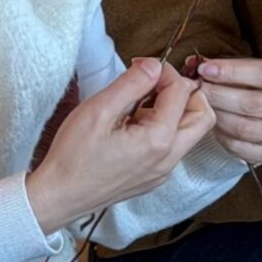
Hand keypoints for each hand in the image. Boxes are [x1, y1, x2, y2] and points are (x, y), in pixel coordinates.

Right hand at [25, 60, 215, 233]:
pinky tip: (134, 124)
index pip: (182, 93)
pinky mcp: (153, 177)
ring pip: (190, 133)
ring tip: (140, 103)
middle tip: (155, 83)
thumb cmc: (73, 157)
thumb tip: (154, 65)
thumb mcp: (99, 110)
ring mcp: (162, 172)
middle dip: (186, 92)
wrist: (59, 196)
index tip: (142, 66)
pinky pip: (173, 147)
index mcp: (158, 141)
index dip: (165, 72)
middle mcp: (168, 160)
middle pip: (203, 116)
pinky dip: (164, 128)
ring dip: (175, 110)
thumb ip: (132, 83)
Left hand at [186, 55, 261, 165]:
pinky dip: (223, 137)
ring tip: (203, 107)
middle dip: (219, 95)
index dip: (231, 72)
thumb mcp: (248, 66)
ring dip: (218, 117)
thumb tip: (192, 64)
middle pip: (252, 104)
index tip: (205, 69)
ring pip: (245, 128)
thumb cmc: (257, 82)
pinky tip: (214, 125)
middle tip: (199, 89)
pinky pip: (242, 149)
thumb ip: (224, 66)